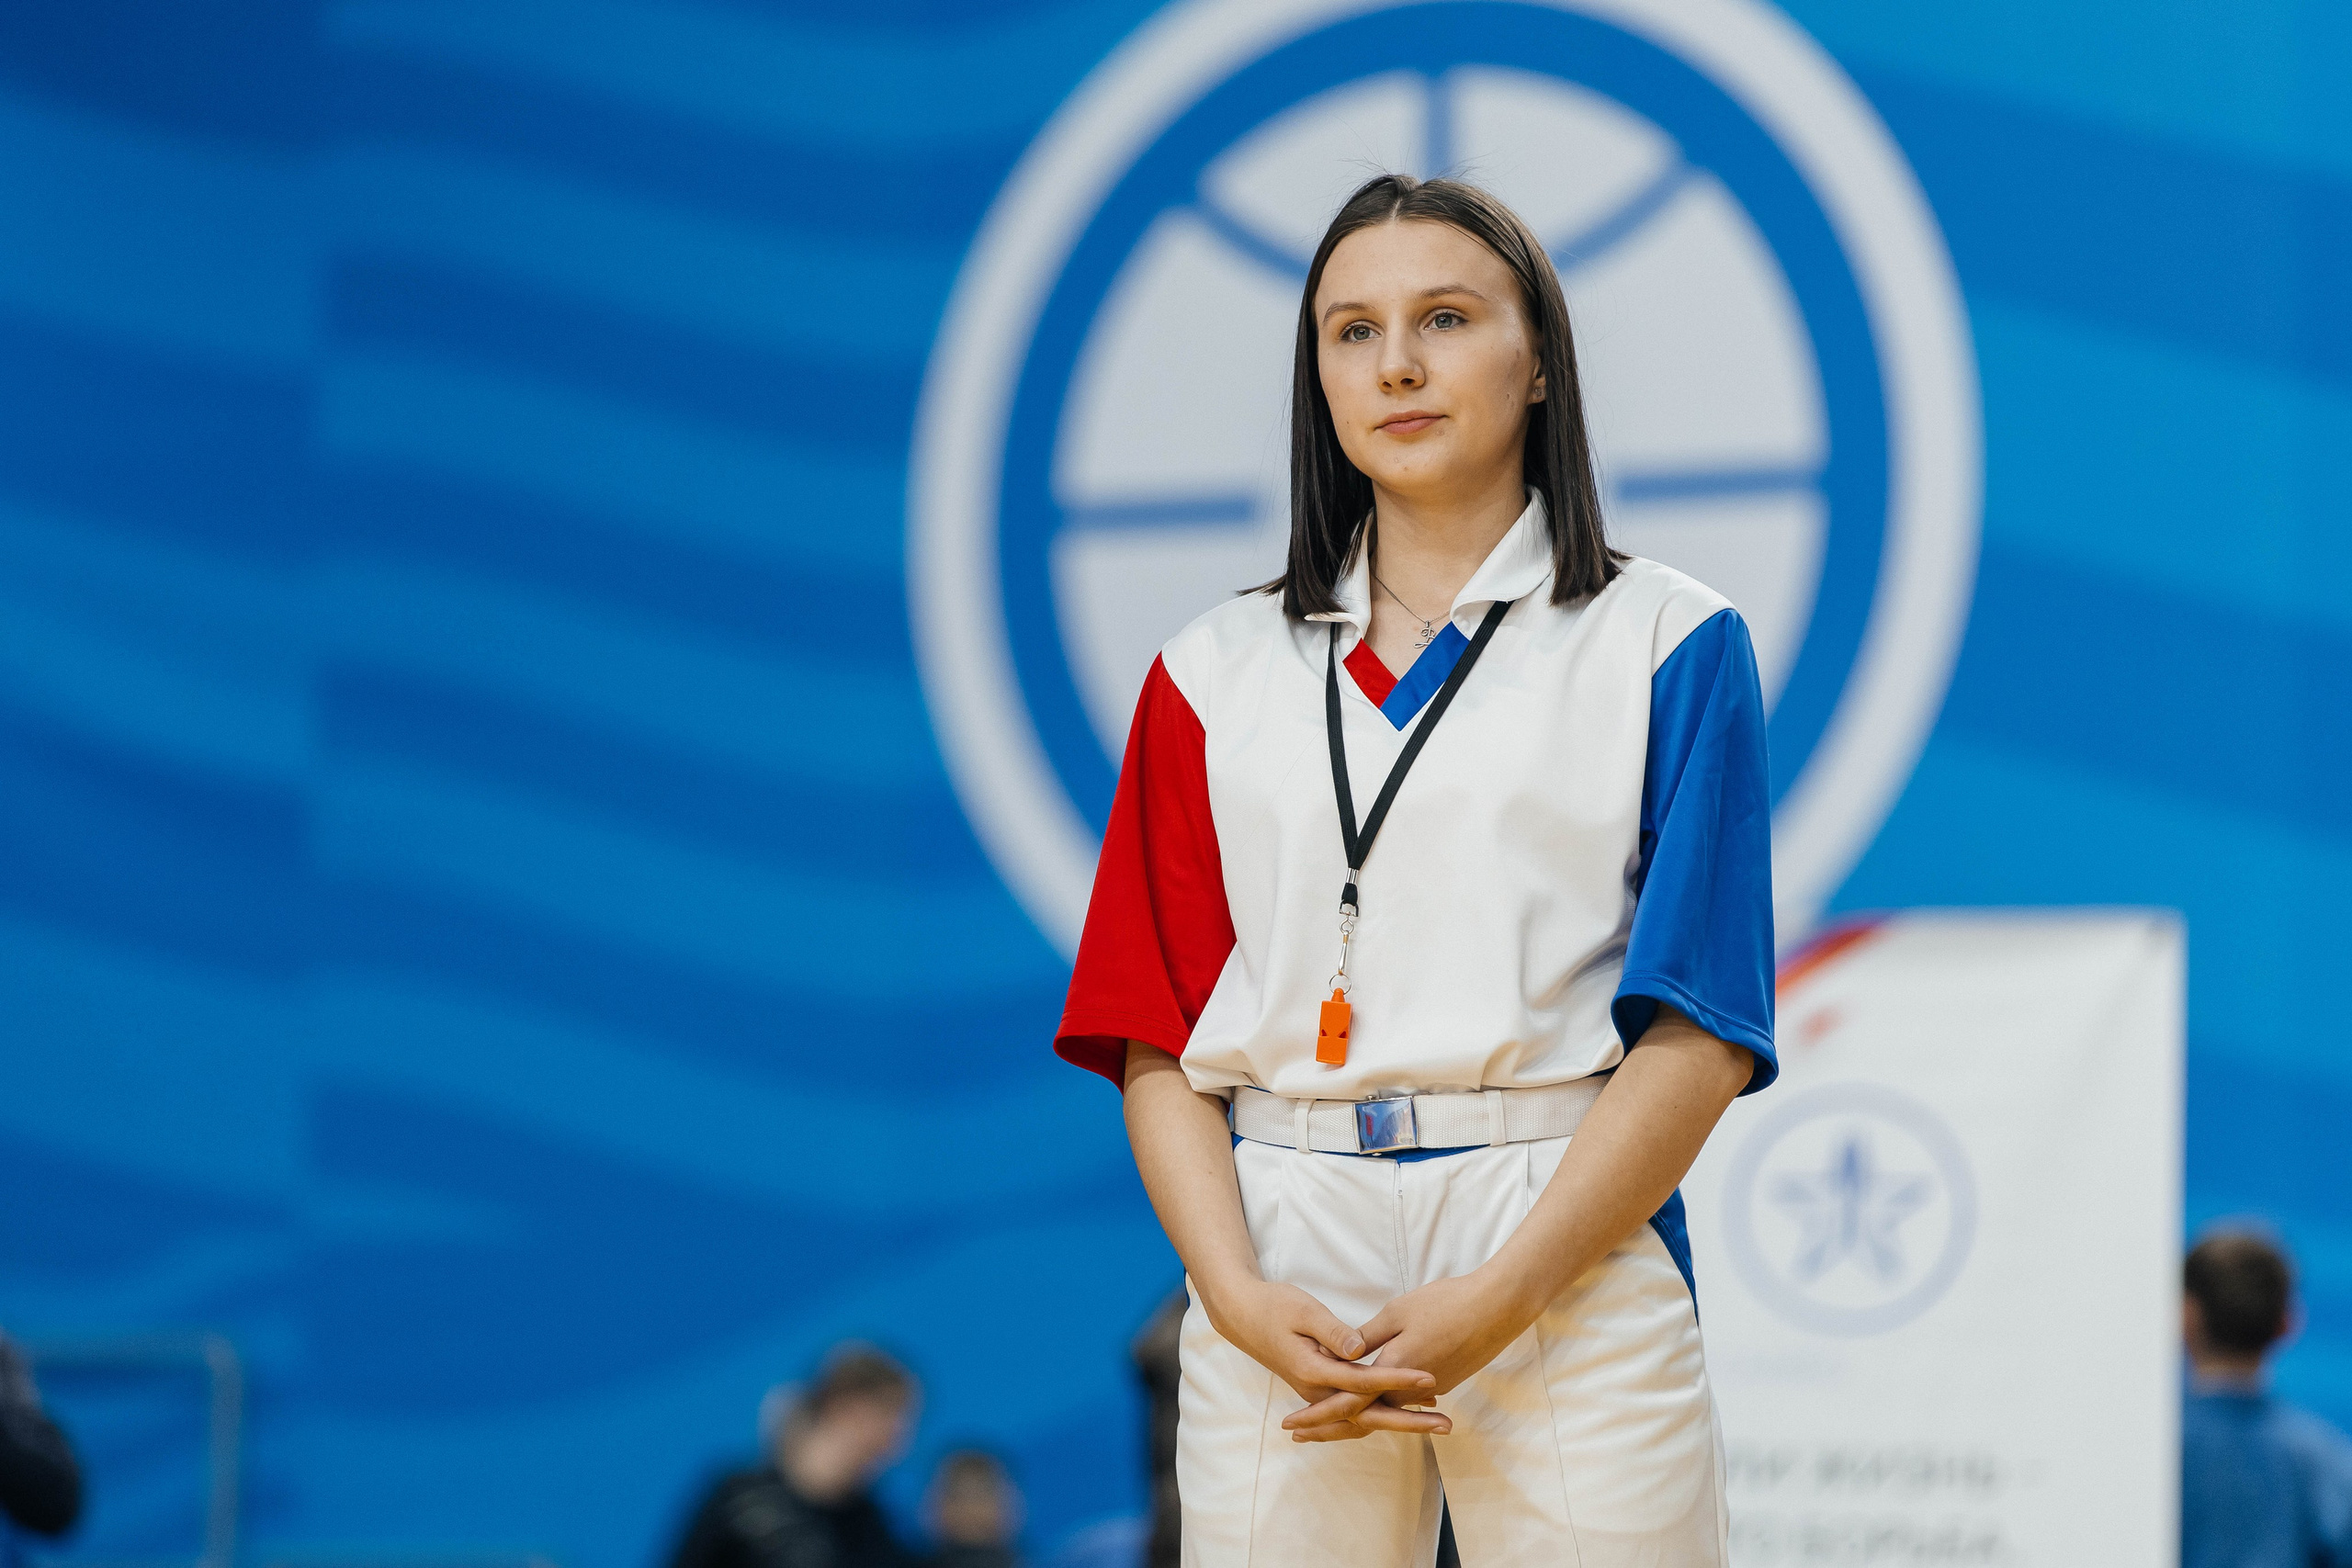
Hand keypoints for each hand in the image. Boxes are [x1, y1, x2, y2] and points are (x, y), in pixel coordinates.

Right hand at [1202, 1278, 1450, 1441]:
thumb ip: (1333, 1332)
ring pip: (1363, 1417)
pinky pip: (1355, 1410)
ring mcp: (1318, 1393)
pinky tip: (1404, 1410)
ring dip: (1400, 1419)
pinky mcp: (1321, 1388)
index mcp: (1315, 1371)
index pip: (1365, 1381)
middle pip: (1369, 1414)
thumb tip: (1359, 1349)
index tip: (1430, 1378)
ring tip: (1437, 1419)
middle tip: (1447, 1424)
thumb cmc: (1274, 1306)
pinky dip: (1380, 1413)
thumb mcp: (1304, 1310)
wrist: (1243, 1315)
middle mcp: (1317, 1390)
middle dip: (1410, 1420)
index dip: (1399, 1380)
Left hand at [1279, 1270, 1530, 1441]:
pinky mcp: (1441, 1382)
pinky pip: (1401, 1401)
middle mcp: (1407, 1390)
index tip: (1290, 1425)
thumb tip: (1342, 1355)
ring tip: (1325, 1424)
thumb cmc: (1445, 1303)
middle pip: (1361, 1416)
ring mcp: (1427, 1389)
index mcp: (1391, 1372)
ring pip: (1382, 1410)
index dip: (1316, 1414)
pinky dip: (1380, 1406)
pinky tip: (1370, 1405)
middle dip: (1327, 1426)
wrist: (1497, 1308)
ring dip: (1353, 1417)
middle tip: (1298, 1435)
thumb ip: (1366, 1337)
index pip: (1346, 1403)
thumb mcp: (1397, 1312)